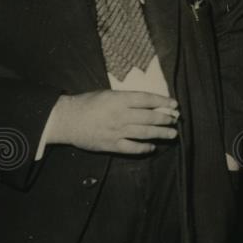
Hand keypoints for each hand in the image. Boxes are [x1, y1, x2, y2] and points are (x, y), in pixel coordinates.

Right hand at [47, 90, 178, 154]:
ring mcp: (117, 131)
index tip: (174, 104)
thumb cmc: (87, 103)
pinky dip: (144, 148)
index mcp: (119, 99)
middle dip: (166, 119)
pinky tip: (152, 147)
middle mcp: (120, 115)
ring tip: (172, 134)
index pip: (147, 99)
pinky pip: (132, 148)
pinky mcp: (111, 144)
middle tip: (176, 120)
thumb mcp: (108, 94)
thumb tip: (148, 103)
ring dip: (161, 133)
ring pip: (145, 133)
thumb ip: (127, 98)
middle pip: (150, 117)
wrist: (67, 119)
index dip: (163, 101)